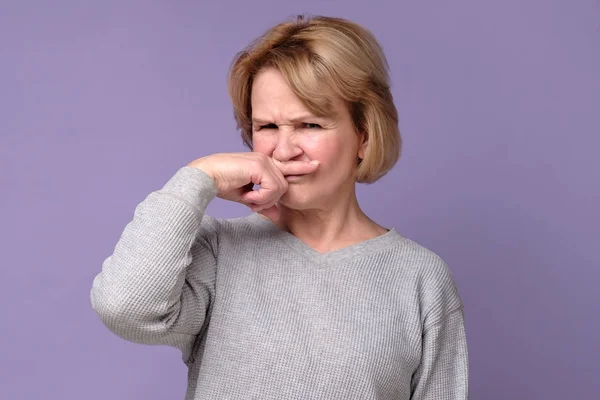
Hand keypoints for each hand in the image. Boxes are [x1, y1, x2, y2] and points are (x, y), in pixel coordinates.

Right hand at [187, 153, 319, 220]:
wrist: (205, 177)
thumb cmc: (221, 184)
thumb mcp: (246, 197)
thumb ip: (263, 204)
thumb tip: (277, 215)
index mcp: (263, 163)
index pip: (286, 166)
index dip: (301, 167)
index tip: (315, 165)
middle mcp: (265, 159)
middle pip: (284, 184)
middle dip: (270, 199)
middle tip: (252, 203)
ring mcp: (263, 161)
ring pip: (279, 188)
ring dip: (264, 200)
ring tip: (248, 199)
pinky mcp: (260, 166)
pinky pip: (272, 189)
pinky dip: (261, 197)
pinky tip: (248, 196)